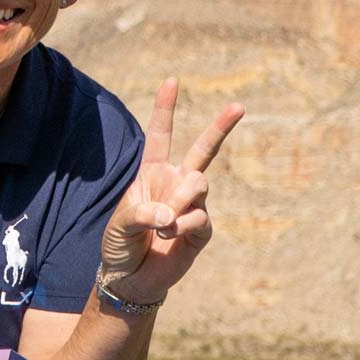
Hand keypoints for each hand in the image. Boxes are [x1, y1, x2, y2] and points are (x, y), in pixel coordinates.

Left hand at [97, 78, 244, 306]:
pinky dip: (181, 227)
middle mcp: (175, 184)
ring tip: (163, 224)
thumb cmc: (119, 246)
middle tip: (240, 105)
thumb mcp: (119, 225)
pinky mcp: (202, 230)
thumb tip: (170, 215)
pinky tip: (169, 237)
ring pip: (198, 185)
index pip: (160, 135)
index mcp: (151, 174)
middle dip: (221, 126)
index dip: (165, 108)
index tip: (172, 80)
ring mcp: (192, 206)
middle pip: (203, 150)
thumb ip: (140, 214)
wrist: (130, 279)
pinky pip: (200, 218)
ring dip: (179, 202)